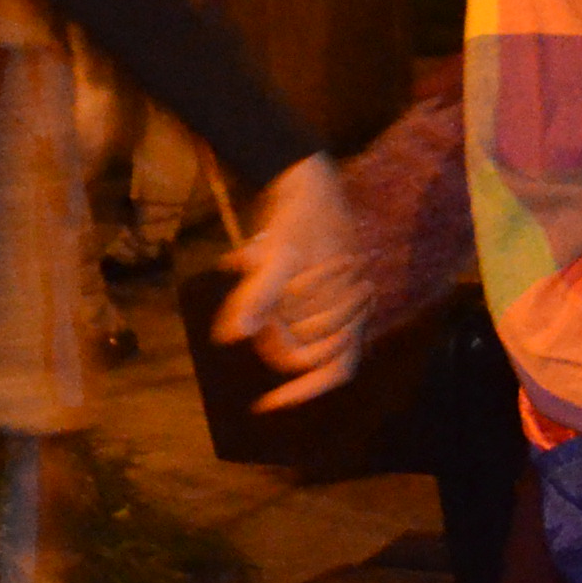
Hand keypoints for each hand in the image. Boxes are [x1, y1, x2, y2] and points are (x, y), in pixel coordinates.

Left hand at [214, 156, 367, 409]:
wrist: (306, 178)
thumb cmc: (302, 214)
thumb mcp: (277, 253)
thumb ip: (258, 296)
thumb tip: (232, 337)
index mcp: (349, 312)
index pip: (334, 371)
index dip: (303, 392)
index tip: (267, 404)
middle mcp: (342, 313)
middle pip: (302, 351)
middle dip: (273, 332)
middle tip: (251, 291)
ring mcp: (326, 301)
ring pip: (289, 329)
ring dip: (268, 309)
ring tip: (254, 260)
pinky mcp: (310, 288)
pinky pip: (283, 308)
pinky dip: (263, 298)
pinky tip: (247, 261)